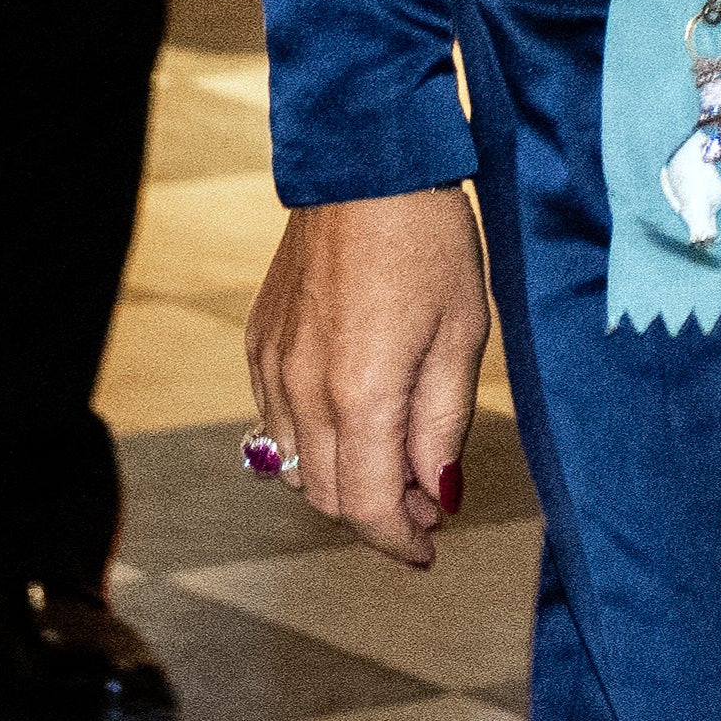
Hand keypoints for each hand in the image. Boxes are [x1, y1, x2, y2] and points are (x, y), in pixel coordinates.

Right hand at [246, 185, 489, 566]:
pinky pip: (276, 423)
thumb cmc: (431, 244)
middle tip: (431, 500)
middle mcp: (302, 391)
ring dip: (347, 480)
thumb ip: (443, 424)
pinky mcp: (258, 345)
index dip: (400, 541)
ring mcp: (272, 368)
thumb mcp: (463, 335)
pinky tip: (357, 418)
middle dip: (381, 513)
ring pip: (298, 467)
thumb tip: (439, 494)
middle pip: (330, 497)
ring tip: (401, 459)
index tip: (429, 550)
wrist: (366, 170)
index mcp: (360, 395)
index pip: (368, 508)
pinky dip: (315, 442)